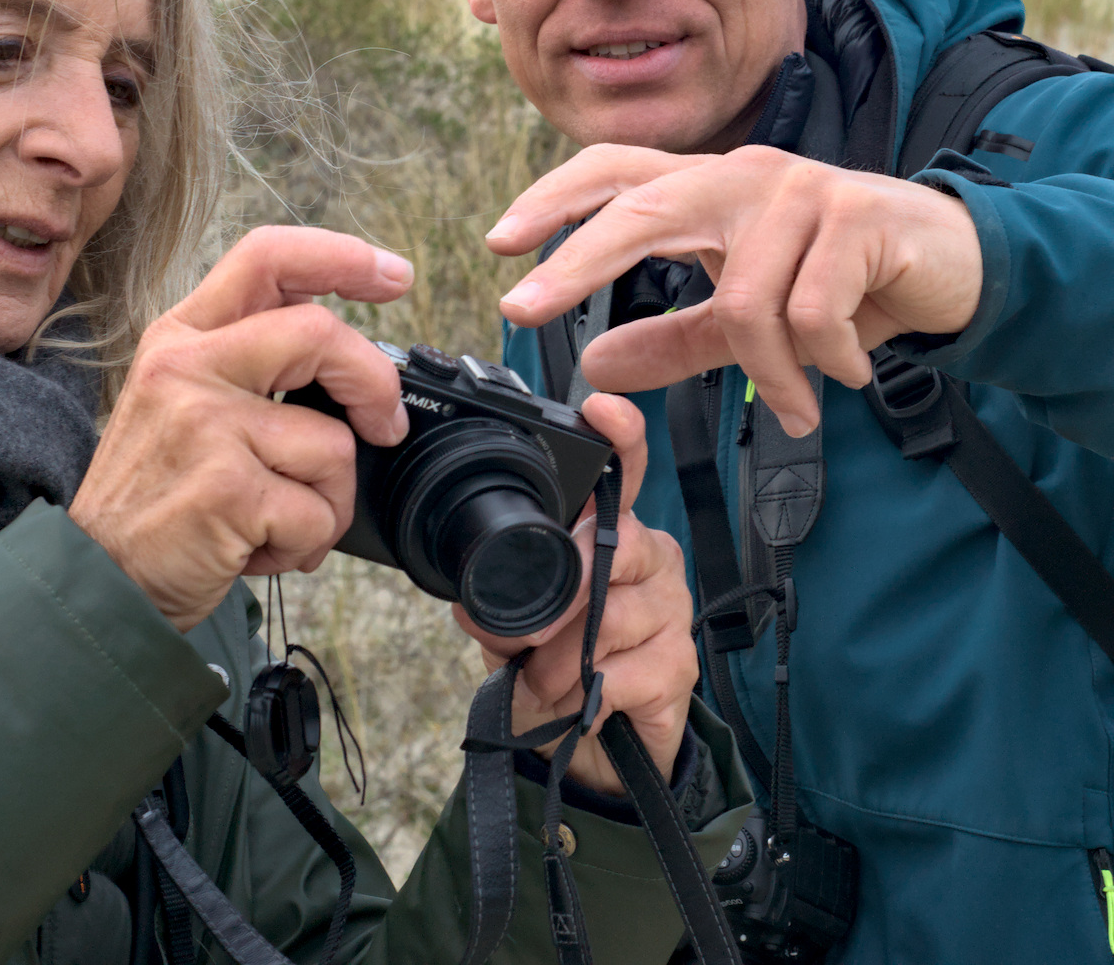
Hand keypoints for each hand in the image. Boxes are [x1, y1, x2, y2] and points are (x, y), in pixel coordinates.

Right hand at [68, 226, 412, 631]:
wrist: (96, 581)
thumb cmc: (157, 496)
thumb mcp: (181, 401)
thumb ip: (248, 362)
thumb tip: (349, 354)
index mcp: (181, 336)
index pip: (267, 257)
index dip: (342, 257)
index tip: (393, 274)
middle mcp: (187, 366)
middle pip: (318, 331)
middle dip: (374, 383)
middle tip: (386, 425)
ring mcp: (205, 424)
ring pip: (333, 443)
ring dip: (328, 499)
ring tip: (277, 520)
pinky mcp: (226, 489)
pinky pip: (317, 512)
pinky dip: (305, 544)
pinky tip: (258, 548)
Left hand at [455, 392, 695, 792]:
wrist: (593, 745)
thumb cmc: (556, 663)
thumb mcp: (513, 627)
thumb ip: (496, 604)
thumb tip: (473, 606)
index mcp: (609, 533)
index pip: (623, 473)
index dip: (619, 437)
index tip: (602, 409)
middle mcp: (649, 558)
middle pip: (618, 545)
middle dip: (562, 593)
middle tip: (526, 634)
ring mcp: (671, 609)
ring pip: (612, 616)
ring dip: (560, 657)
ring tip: (541, 679)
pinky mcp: (680, 665)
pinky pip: (622, 670)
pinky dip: (584, 693)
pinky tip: (575, 701)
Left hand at [489, 143, 983, 435]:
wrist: (954, 263)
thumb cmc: (839, 278)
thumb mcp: (745, 316)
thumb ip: (673, 338)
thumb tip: (594, 366)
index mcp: (710, 188)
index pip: (616, 172)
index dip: (553, 199)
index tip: (496, 242)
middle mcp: (743, 174)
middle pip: (641, 211)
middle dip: (575, 261)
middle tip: (520, 310)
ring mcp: (799, 190)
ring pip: (740, 299)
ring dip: (770, 372)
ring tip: (799, 404)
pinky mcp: (855, 217)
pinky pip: (807, 314)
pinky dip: (822, 363)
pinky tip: (847, 372)